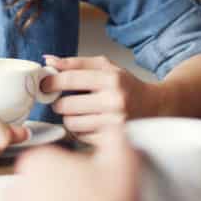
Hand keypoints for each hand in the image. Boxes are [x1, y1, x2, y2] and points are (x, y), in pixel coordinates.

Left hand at [7, 126, 152, 200]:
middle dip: (57, 188)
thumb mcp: (122, 158)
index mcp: (38, 162)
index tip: (83, 178)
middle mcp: (19, 189)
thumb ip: (115, 133)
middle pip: (37, 182)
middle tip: (81, 198)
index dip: (70, 167)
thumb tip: (113, 125)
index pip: (49, 157)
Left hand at [42, 55, 159, 141]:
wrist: (155, 107)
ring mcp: (113, 123)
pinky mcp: (111, 140)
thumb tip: (48, 60)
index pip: (70, 79)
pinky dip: (79, 130)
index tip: (44, 84)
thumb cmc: (126, 86)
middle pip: (66, 105)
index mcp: (111, 79)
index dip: (51, 81)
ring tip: (78, 111)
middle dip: (60, 102)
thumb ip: (76, 63)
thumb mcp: (106, 67)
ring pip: (70, 123)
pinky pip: (80, 137)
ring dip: (69, 117)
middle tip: (64, 100)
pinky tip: (88, 122)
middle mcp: (114, 101)